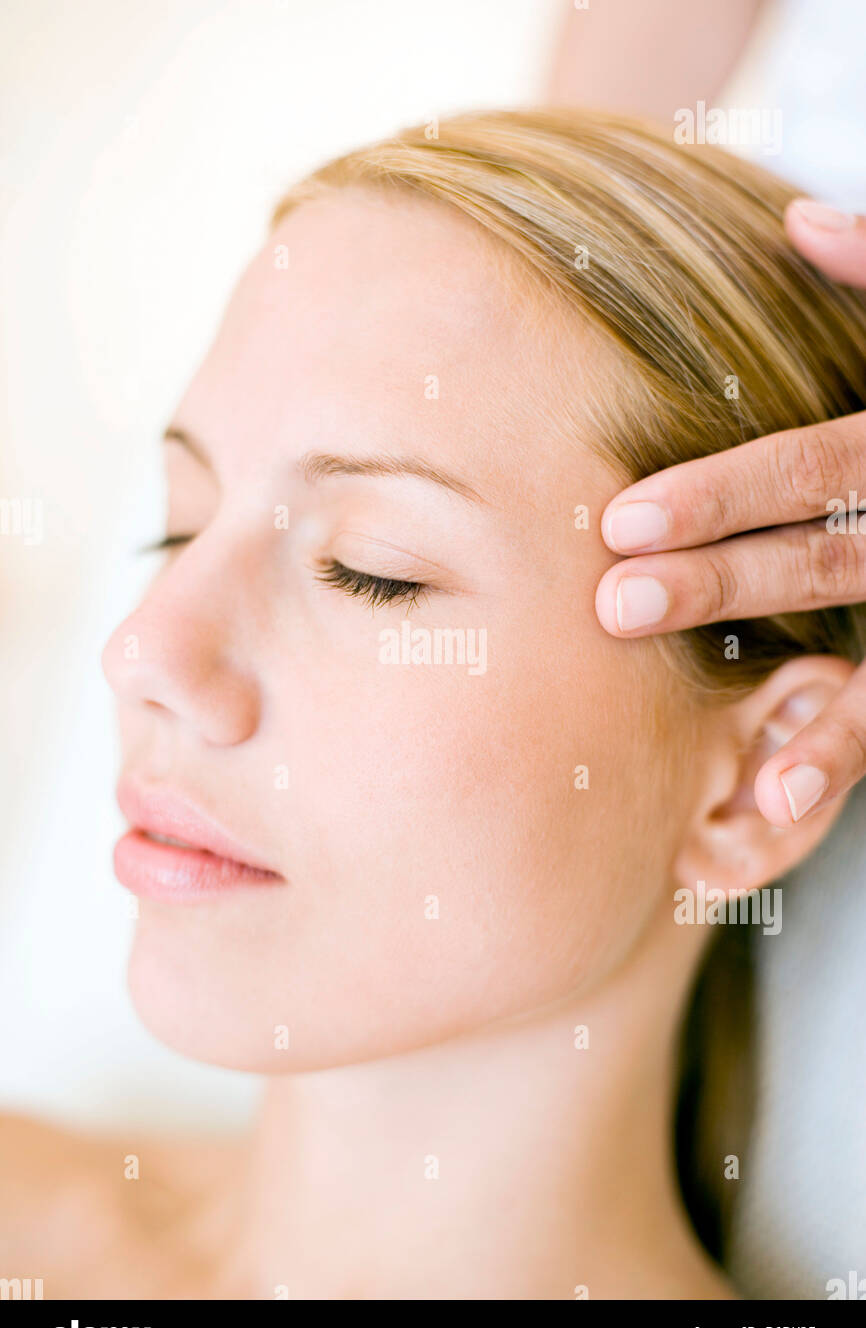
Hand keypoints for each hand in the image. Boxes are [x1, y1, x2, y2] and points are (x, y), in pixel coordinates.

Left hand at [595, 199, 865, 828]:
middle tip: (614, 608)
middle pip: (830, 565)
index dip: (725, 496)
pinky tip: (782, 802)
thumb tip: (798, 221)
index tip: (624, 524)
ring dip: (819, 728)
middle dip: (724, 589)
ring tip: (742, 777)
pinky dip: (843, 750)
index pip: (818, 466)